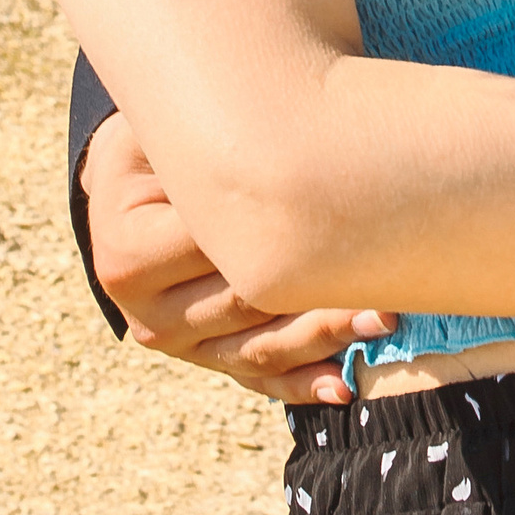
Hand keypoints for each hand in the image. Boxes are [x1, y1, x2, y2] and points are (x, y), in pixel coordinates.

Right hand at [81, 108, 392, 406]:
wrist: (134, 185)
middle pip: (248, 307)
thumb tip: (265, 139)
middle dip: (320, 297)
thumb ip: (202, 139)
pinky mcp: (206, 353)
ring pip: (260, 349)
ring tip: (386, 321)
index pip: (221, 251)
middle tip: (387, 286)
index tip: (351, 224)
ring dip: (327, 339)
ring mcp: (178, 341)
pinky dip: (300, 382)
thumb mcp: (163, 131)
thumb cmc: (163, 144)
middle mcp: (145, 311)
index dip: (286, 236)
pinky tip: (342, 384)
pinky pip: (255, 374)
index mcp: (127, 255)